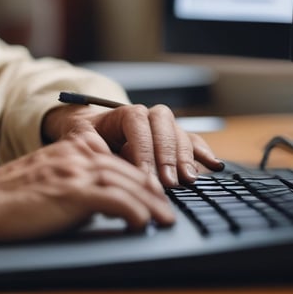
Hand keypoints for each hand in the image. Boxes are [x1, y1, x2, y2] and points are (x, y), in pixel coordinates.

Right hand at [0, 136, 174, 241]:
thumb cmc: (7, 197)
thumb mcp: (46, 177)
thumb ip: (72, 178)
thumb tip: (99, 199)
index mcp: (70, 146)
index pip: (116, 157)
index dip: (139, 175)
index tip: (153, 192)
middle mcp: (76, 153)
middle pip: (129, 168)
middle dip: (154, 190)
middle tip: (168, 208)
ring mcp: (75, 170)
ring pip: (129, 182)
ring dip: (153, 204)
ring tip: (165, 219)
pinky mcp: (72, 192)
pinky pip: (116, 200)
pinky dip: (135, 212)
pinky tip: (142, 224)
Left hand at [42, 103, 223, 186]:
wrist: (92, 134)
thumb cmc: (86, 137)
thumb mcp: (79, 138)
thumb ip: (90, 144)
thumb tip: (103, 155)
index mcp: (124, 112)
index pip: (137, 123)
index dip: (143, 148)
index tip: (144, 174)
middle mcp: (147, 116)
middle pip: (163, 125)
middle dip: (167, 154)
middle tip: (169, 181)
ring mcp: (163, 128)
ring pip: (179, 133)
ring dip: (185, 157)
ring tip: (188, 180)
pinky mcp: (174, 142)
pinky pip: (193, 142)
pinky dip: (203, 152)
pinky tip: (214, 166)